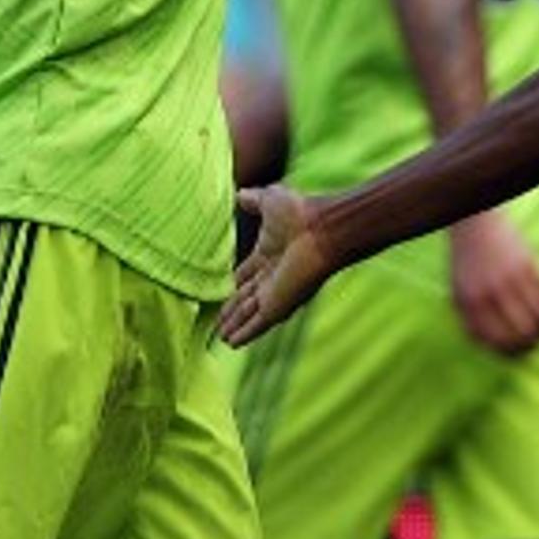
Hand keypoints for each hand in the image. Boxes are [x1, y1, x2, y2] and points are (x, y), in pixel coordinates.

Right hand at [221, 184, 338, 344]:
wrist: (322, 229)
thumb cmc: (301, 212)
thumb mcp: (269, 200)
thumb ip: (252, 200)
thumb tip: (239, 194)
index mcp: (268, 254)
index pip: (245, 276)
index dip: (232, 285)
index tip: (221, 292)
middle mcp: (271, 277)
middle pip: (246, 299)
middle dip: (231, 311)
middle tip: (216, 323)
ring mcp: (275, 293)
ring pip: (249, 314)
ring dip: (234, 326)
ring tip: (220, 338)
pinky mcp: (278, 305)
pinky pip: (257, 323)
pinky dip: (244, 334)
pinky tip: (231, 344)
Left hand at [449, 209, 538, 354]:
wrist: (475, 225)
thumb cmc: (465, 263)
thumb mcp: (457, 293)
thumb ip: (469, 321)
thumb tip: (488, 347)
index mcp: (471, 302)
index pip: (497, 340)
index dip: (510, 352)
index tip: (516, 354)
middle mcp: (492, 292)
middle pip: (522, 332)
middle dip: (530, 343)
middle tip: (533, 343)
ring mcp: (512, 278)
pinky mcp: (529, 264)